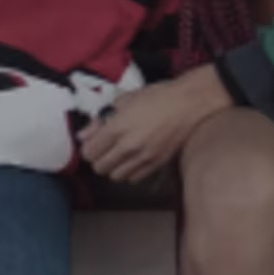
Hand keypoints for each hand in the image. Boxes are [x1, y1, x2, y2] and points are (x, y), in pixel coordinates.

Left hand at [78, 65, 232, 183]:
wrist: (189, 103)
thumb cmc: (159, 96)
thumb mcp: (126, 100)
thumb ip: (102, 119)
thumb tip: (84, 134)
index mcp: (117, 127)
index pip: (89, 152)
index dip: (89, 146)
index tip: (95, 141)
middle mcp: (127, 146)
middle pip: (99, 167)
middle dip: (99, 158)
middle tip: (106, 147)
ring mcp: (142, 157)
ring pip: (115, 176)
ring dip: (114, 167)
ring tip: (121, 154)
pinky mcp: (156, 164)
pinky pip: (133, 179)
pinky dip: (130, 172)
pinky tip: (134, 159)